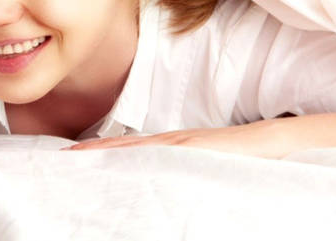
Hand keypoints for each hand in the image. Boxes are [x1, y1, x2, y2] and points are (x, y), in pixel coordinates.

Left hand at [66, 119, 294, 158]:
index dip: (99, 152)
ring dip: (106, 153)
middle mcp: (170, 144)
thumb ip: (181, 175)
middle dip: (92, 152)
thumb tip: (159, 192)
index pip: (126, 151)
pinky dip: (138, 157)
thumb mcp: (202, 169)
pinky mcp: (195, 151)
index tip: (71, 158)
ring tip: (77, 158)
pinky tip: (122, 162)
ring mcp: (182, 145)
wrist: (274, 142)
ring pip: (135, 149)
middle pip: (122, 148)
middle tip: (61, 158)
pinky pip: (161, 154)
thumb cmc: (241, 160)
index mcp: (170, 149)